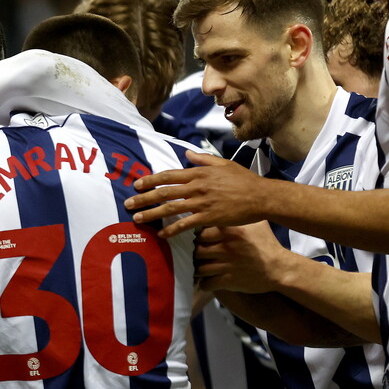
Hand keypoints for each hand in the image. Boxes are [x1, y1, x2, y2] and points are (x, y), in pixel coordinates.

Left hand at [124, 151, 268, 237]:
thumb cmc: (244, 179)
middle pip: (164, 191)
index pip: (169, 175)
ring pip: (170, 208)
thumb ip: (203, 159)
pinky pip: (186, 224)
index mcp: (199, 173)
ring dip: (151, 214)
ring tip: (137, 219)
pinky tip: (162, 235)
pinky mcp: (209, 217)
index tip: (137, 184)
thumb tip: (187, 153)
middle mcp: (197, 186)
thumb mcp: (223, 164)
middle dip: (144, 197)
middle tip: (128, 203)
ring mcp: (202, 202)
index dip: (151, 180)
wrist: (260, 196)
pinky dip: (172, 230)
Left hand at [193, 222, 289, 293]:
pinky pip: (207, 283)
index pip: (201, 231)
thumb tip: (232, 202)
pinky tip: (206, 282)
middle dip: (194, 253)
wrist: (279, 268)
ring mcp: (227, 264)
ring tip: (198, 268)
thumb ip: (241, 213)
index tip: (197, 239)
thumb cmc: (267, 244)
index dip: (197, 236)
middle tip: (195, 255)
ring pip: (199, 268)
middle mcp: (227, 247)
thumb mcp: (257, 223)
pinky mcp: (229, 281)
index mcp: (231, 231)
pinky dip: (204, 284)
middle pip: (197, 249)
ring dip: (197, 270)